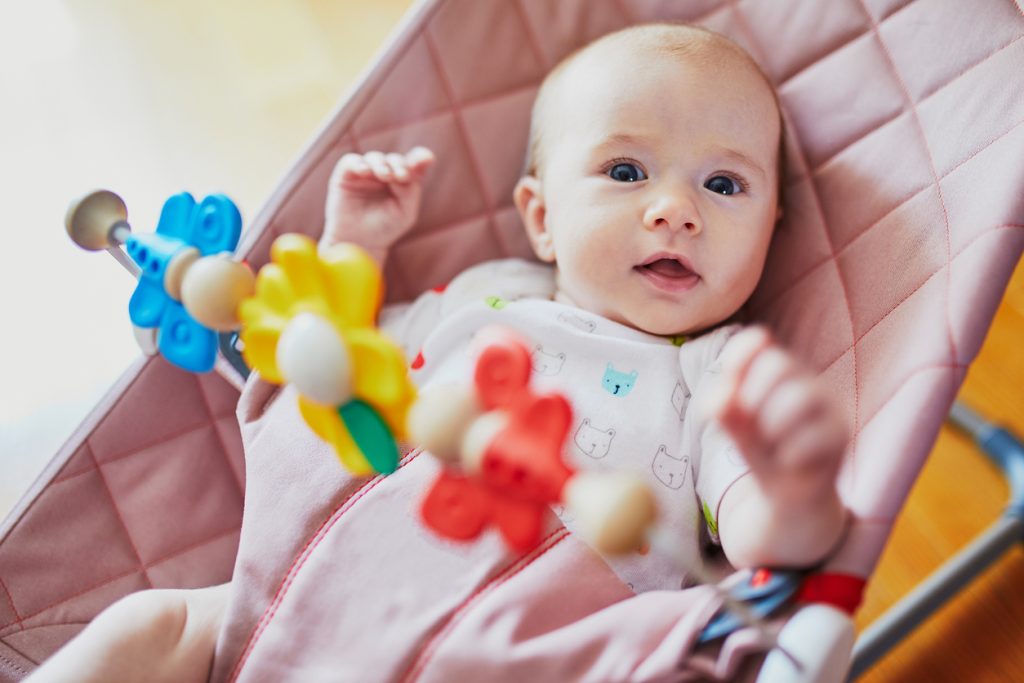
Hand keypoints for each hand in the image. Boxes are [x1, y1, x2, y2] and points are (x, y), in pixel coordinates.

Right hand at [322, 146, 435, 261]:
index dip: (420, 157)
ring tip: (385, 176)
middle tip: (403, 176)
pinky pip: (351, 161)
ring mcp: (365, 173)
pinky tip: (365, 172)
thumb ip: (411, 190)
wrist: (360, 243)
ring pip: (375, 157)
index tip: (426, 159)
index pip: (414, 163)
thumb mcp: (406, 212)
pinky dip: (359, 163)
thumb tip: (407, 170)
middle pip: (394, 159)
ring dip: (381, 164)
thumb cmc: (385, 228)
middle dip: (400, 165)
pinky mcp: (345, 175)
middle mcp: (385, 173)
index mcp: (402, 180)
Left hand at [711, 326, 847, 506]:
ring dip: (773, 424)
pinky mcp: (840, 433)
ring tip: (772, 441)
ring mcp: (828, 405)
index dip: (739, 354)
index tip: (729, 379)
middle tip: (752, 421)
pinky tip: (788, 460)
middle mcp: (805, 381)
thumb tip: (720, 400)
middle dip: (754, 396)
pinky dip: (791, 452)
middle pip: (779, 364)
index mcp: (774, 373)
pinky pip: (813, 435)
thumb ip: (724, 413)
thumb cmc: (761, 451)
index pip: (756, 342)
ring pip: (801, 397)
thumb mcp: (735, 431)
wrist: (789, 496)